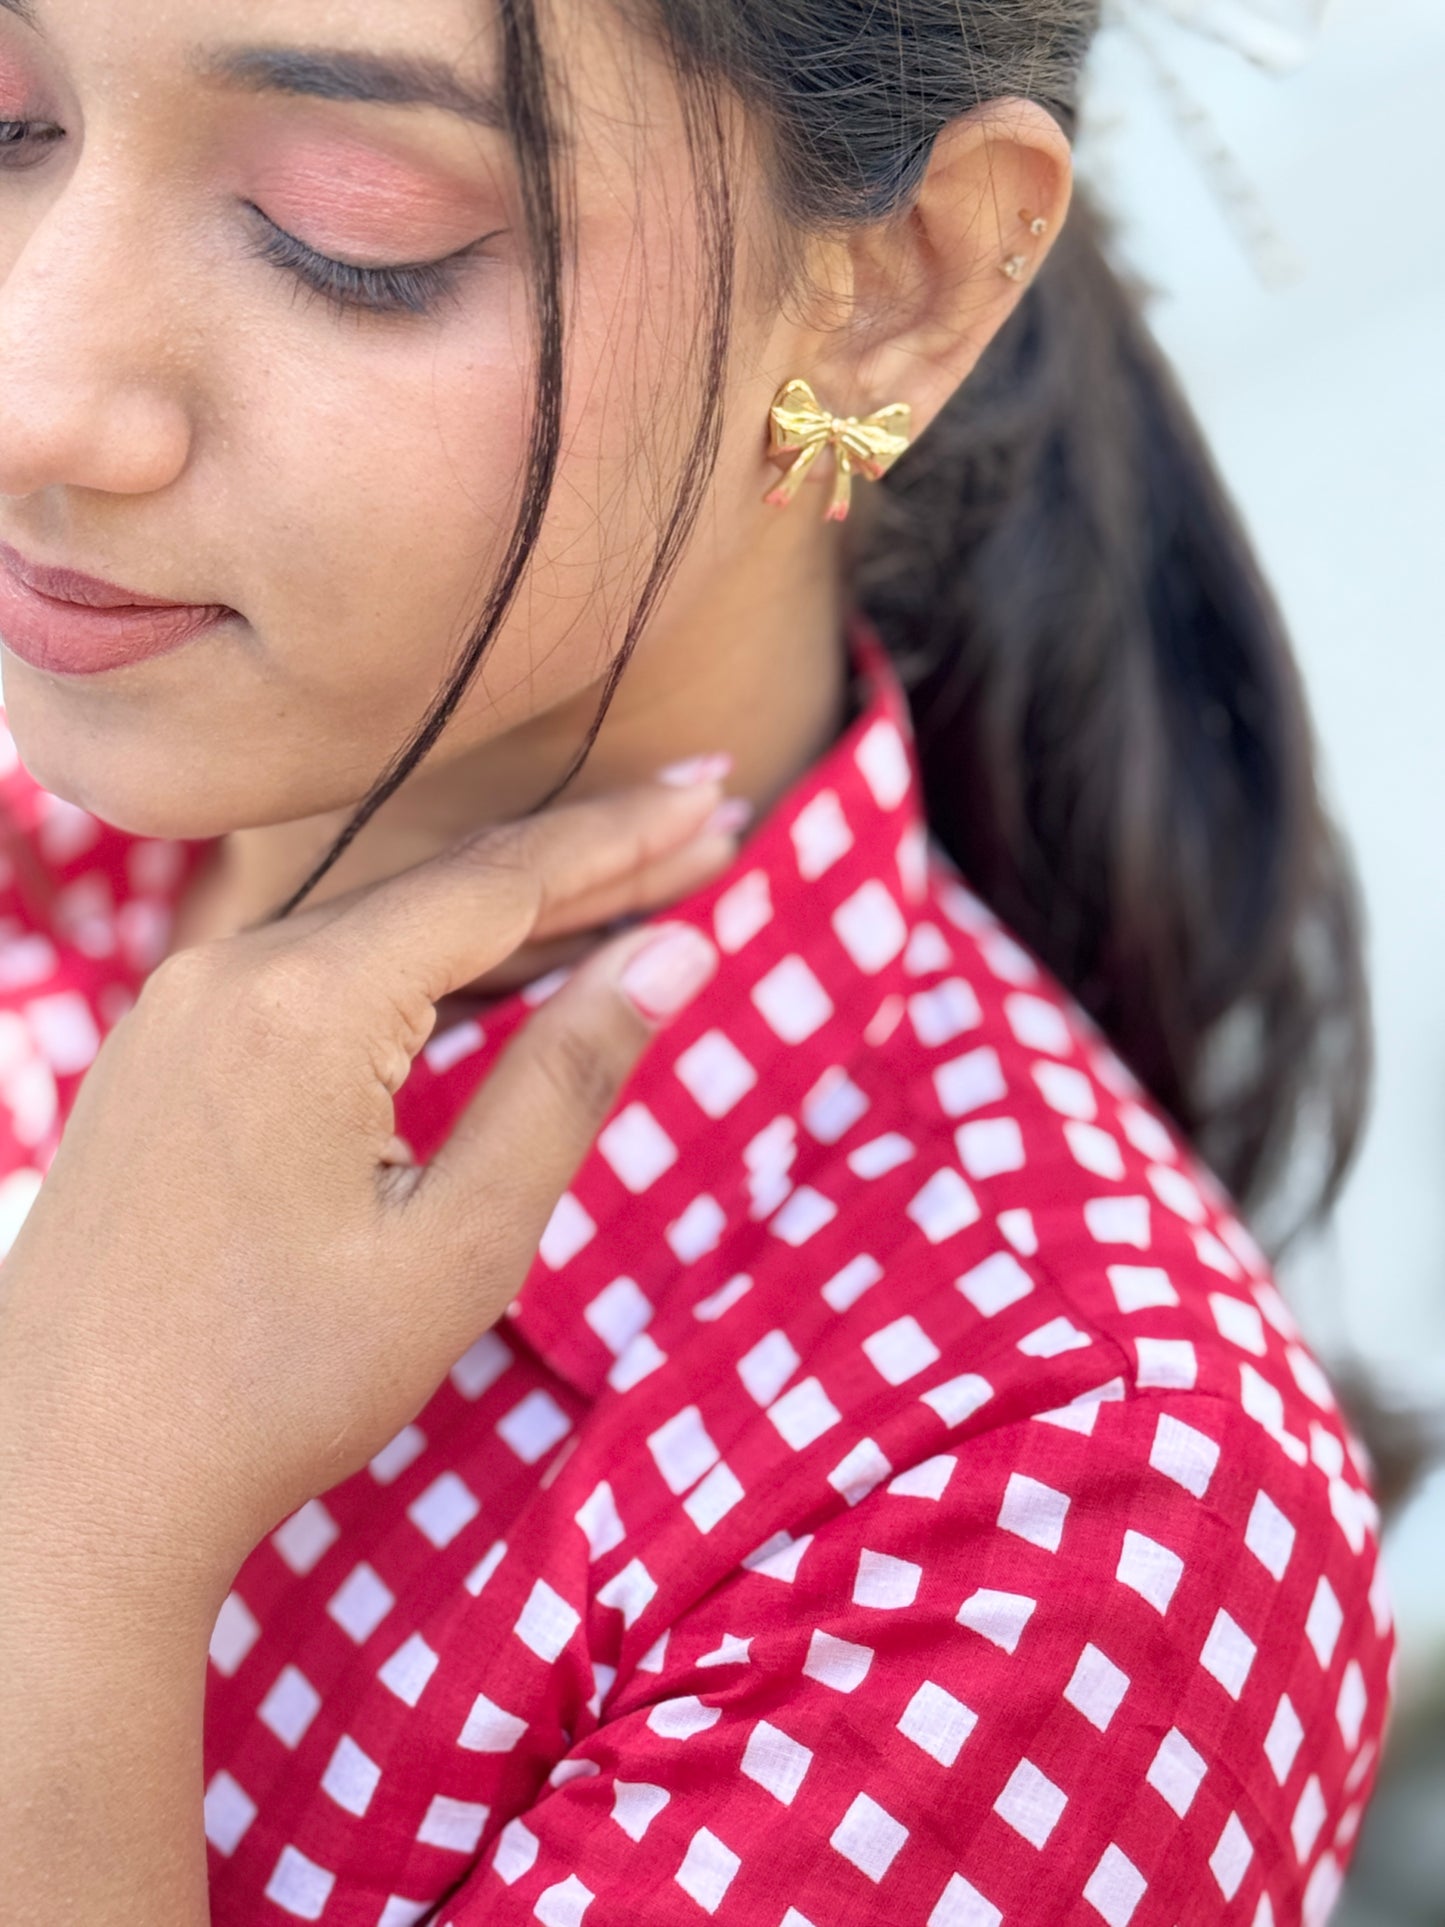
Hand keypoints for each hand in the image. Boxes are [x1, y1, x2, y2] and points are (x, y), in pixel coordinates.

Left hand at [0, 768, 734, 1602]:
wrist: (69, 1481)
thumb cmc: (276, 1383)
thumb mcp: (459, 1244)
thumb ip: (566, 1081)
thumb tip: (672, 954)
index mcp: (305, 1004)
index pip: (503, 882)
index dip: (624, 839)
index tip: (716, 796)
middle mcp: (228, 970)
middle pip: (443, 888)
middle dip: (586, 861)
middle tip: (706, 824)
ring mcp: (180, 1005)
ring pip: (378, 925)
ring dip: (505, 913)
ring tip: (628, 896)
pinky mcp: (162, 1049)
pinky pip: (315, 969)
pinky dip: (418, 963)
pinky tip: (487, 968)